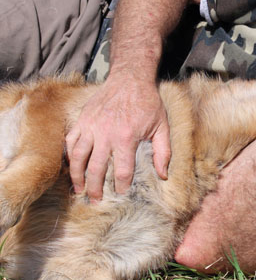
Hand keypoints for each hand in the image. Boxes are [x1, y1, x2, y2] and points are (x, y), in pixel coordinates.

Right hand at [65, 74, 170, 200]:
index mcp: (127, 137)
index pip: (122, 170)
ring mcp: (91, 126)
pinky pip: (70, 141)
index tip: (121, 194)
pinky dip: (69, 156)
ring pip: (78, 157)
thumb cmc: (148, 104)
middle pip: (96, 168)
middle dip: (95, 188)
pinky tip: (72, 167)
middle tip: (96, 201)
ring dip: (77, 176)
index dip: (121, 186)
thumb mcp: (162, 127)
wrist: (130, 79)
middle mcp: (105, 134)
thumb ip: (163, 152)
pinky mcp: (82, 120)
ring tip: (79, 190)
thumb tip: (163, 176)